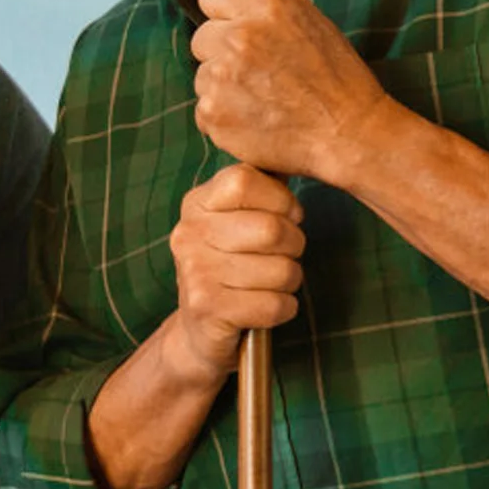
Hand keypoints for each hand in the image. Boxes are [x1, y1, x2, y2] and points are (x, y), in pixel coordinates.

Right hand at [169, 164, 305, 376]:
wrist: (199, 334)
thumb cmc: (232, 270)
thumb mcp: (238, 222)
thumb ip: (262, 190)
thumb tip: (300, 154)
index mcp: (196, 204)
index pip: (245, 180)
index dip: (281, 200)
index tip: (286, 218)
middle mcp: (188, 234)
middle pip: (271, 229)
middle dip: (293, 247)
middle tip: (281, 257)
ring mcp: (195, 272)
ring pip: (280, 270)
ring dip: (290, 282)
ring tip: (271, 285)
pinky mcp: (208, 309)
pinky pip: (274, 304)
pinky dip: (284, 309)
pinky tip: (267, 309)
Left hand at [191, 0, 390, 182]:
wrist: (344, 132)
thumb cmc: (334, 75)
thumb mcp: (310, 17)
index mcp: (264, 8)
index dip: (226, 14)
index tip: (240, 28)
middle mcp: (239, 39)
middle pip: (202, 36)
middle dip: (222, 52)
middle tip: (258, 70)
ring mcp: (221, 79)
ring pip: (202, 74)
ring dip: (223, 86)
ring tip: (261, 96)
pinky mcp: (213, 115)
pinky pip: (203, 109)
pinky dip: (223, 116)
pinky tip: (254, 118)